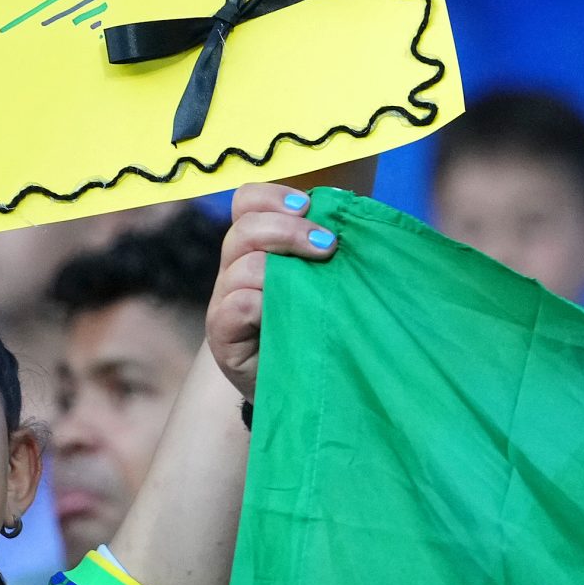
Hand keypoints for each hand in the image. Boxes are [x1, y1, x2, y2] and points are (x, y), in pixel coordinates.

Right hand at [208, 183, 338, 399]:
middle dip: (288, 229)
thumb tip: (360, 216)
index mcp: (257, 246)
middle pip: (244, 226)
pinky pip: (235, 304)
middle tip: (327, 245)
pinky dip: (260, 300)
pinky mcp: (223, 335)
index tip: (310, 207)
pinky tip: (283, 309)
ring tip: (318, 273)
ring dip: (281, 263)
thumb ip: (328, 248)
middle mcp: (236, 268)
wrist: (302, 388)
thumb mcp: (325, 281)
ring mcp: (225, 301)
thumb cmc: (318, 328)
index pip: (247, 202)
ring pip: (241, 264)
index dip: (274, 196)